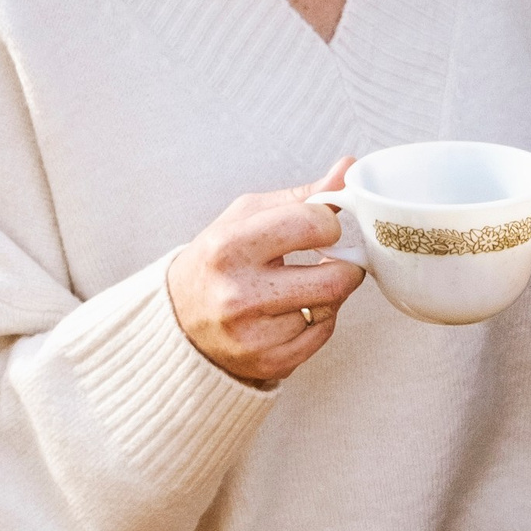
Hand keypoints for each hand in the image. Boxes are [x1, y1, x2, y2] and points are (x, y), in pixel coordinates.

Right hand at [167, 154, 359, 385]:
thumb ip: (303, 197)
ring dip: (329, 296)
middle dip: (345, 266)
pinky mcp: (268, 363)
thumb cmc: (219, 259)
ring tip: (302, 287)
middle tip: (334, 260)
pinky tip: (294, 312)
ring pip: (330, 309)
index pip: (313, 225)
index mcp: (229, 246)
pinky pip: (321, 336)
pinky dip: (318, 322)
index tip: (320, 229)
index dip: (328, 224)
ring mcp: (253, 334)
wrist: (180, 320)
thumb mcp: (248, 217)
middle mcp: (239, 293)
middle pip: (335, 278)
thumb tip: (350, 167)